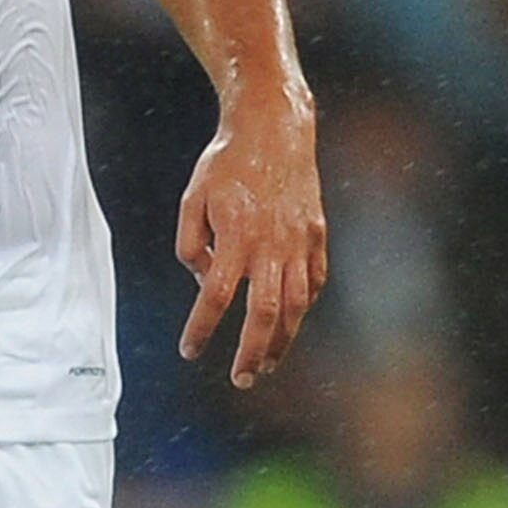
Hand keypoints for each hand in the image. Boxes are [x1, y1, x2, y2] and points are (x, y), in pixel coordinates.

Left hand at [175, 95, 327, 389]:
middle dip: (252, 353)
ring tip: (266, 365)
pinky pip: (313, 283)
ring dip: (282, 342)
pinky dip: (302, 308)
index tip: (190, 350)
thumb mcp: (192, 198)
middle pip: (264, 314)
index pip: (215, 297)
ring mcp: (300, 241)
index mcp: (235, 235)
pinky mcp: (317, 235)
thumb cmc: (226, 163)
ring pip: (295, 306)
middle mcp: (271, 243)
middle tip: (240, 379)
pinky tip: (289, 324)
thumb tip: (204, 283)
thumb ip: (190, 244)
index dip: (201, 329)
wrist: (274, 128)